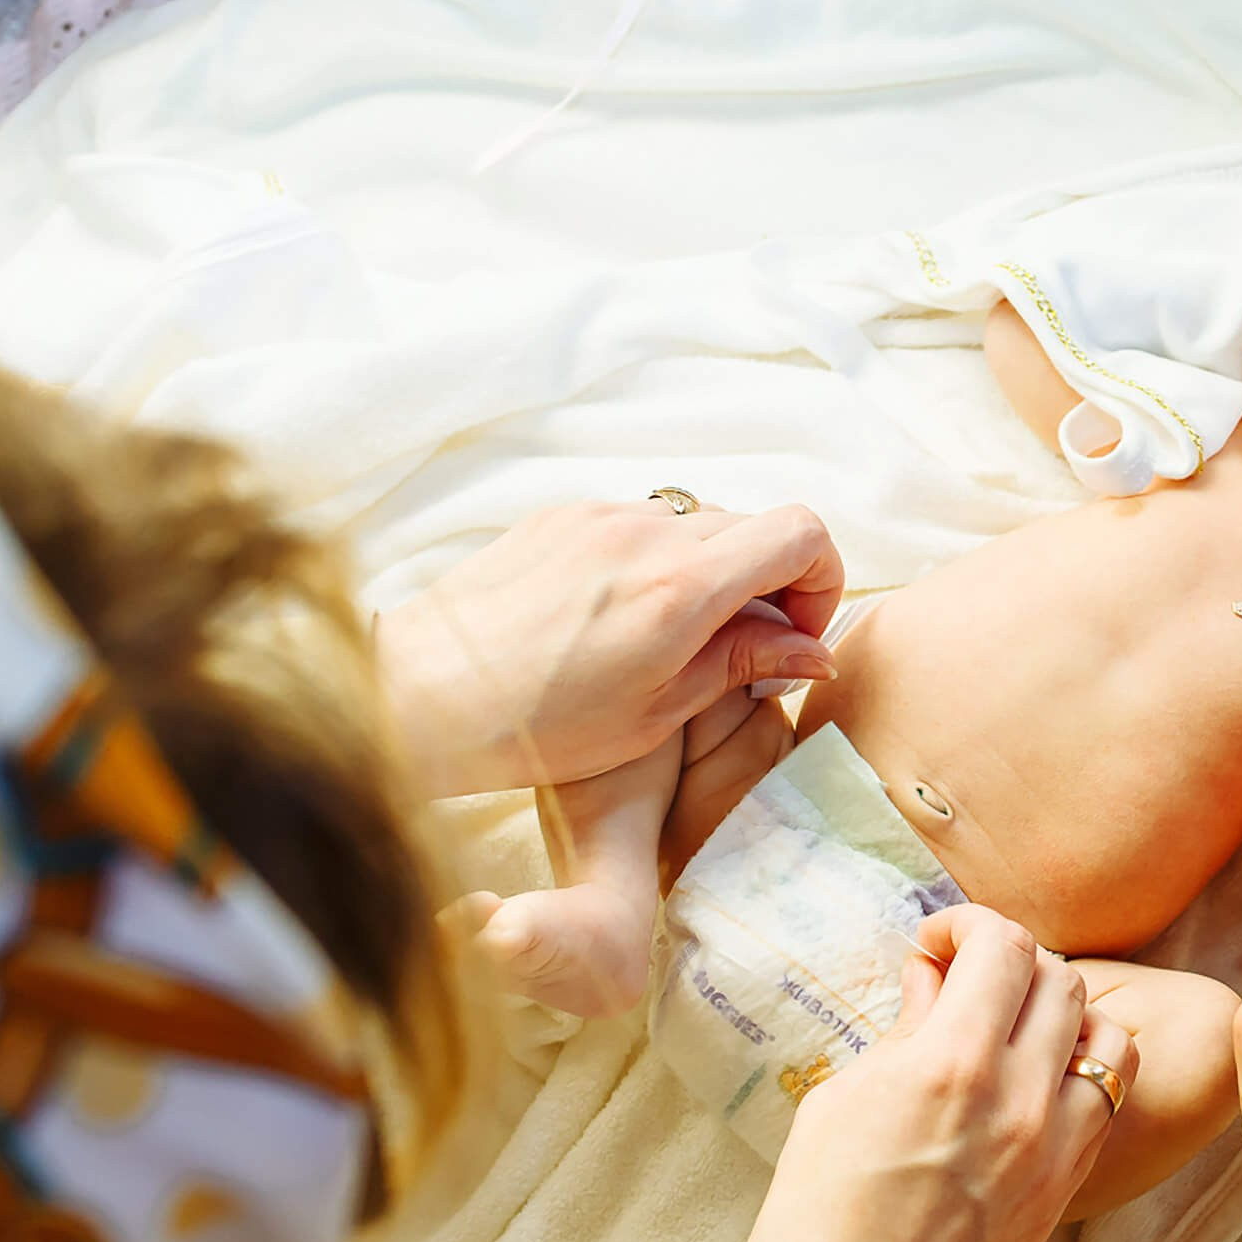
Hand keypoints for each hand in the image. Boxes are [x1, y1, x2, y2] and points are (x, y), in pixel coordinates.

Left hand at [374, 500, 843, 795]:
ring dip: (710, 575)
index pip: (801, 533)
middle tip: (743, 654)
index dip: (820, 582)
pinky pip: (638, 527)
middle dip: (768, 586)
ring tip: (674, 644)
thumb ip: (742, 664)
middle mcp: (647, 533)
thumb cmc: (537, 725)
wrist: (421, 696)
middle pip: (753, 528)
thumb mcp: (659, 711)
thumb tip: (811, 651)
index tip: (794, 635)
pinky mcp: (561, 517)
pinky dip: (654, 565)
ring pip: (696, 526)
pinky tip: (617, 624)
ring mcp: (599, 516)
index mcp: (682, 587)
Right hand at [722, 905, 1139, 1241]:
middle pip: (1057, 977)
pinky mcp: (1066, 1190)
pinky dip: (1082, 1070)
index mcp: (949, 1064)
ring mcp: (1052, 1148)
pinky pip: (1106, 1099)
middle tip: (963, 983)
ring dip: (1059, 1011)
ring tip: (1009, 1029)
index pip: (1003, 945)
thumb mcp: (841, 1103)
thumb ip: (904, 1031)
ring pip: (1101, 1033)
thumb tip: (933, 980)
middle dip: (1008, 962)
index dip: (968, 924)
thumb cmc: (815, 1225)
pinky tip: (1034, 1082)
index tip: (936, 944)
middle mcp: (1017, 1097)